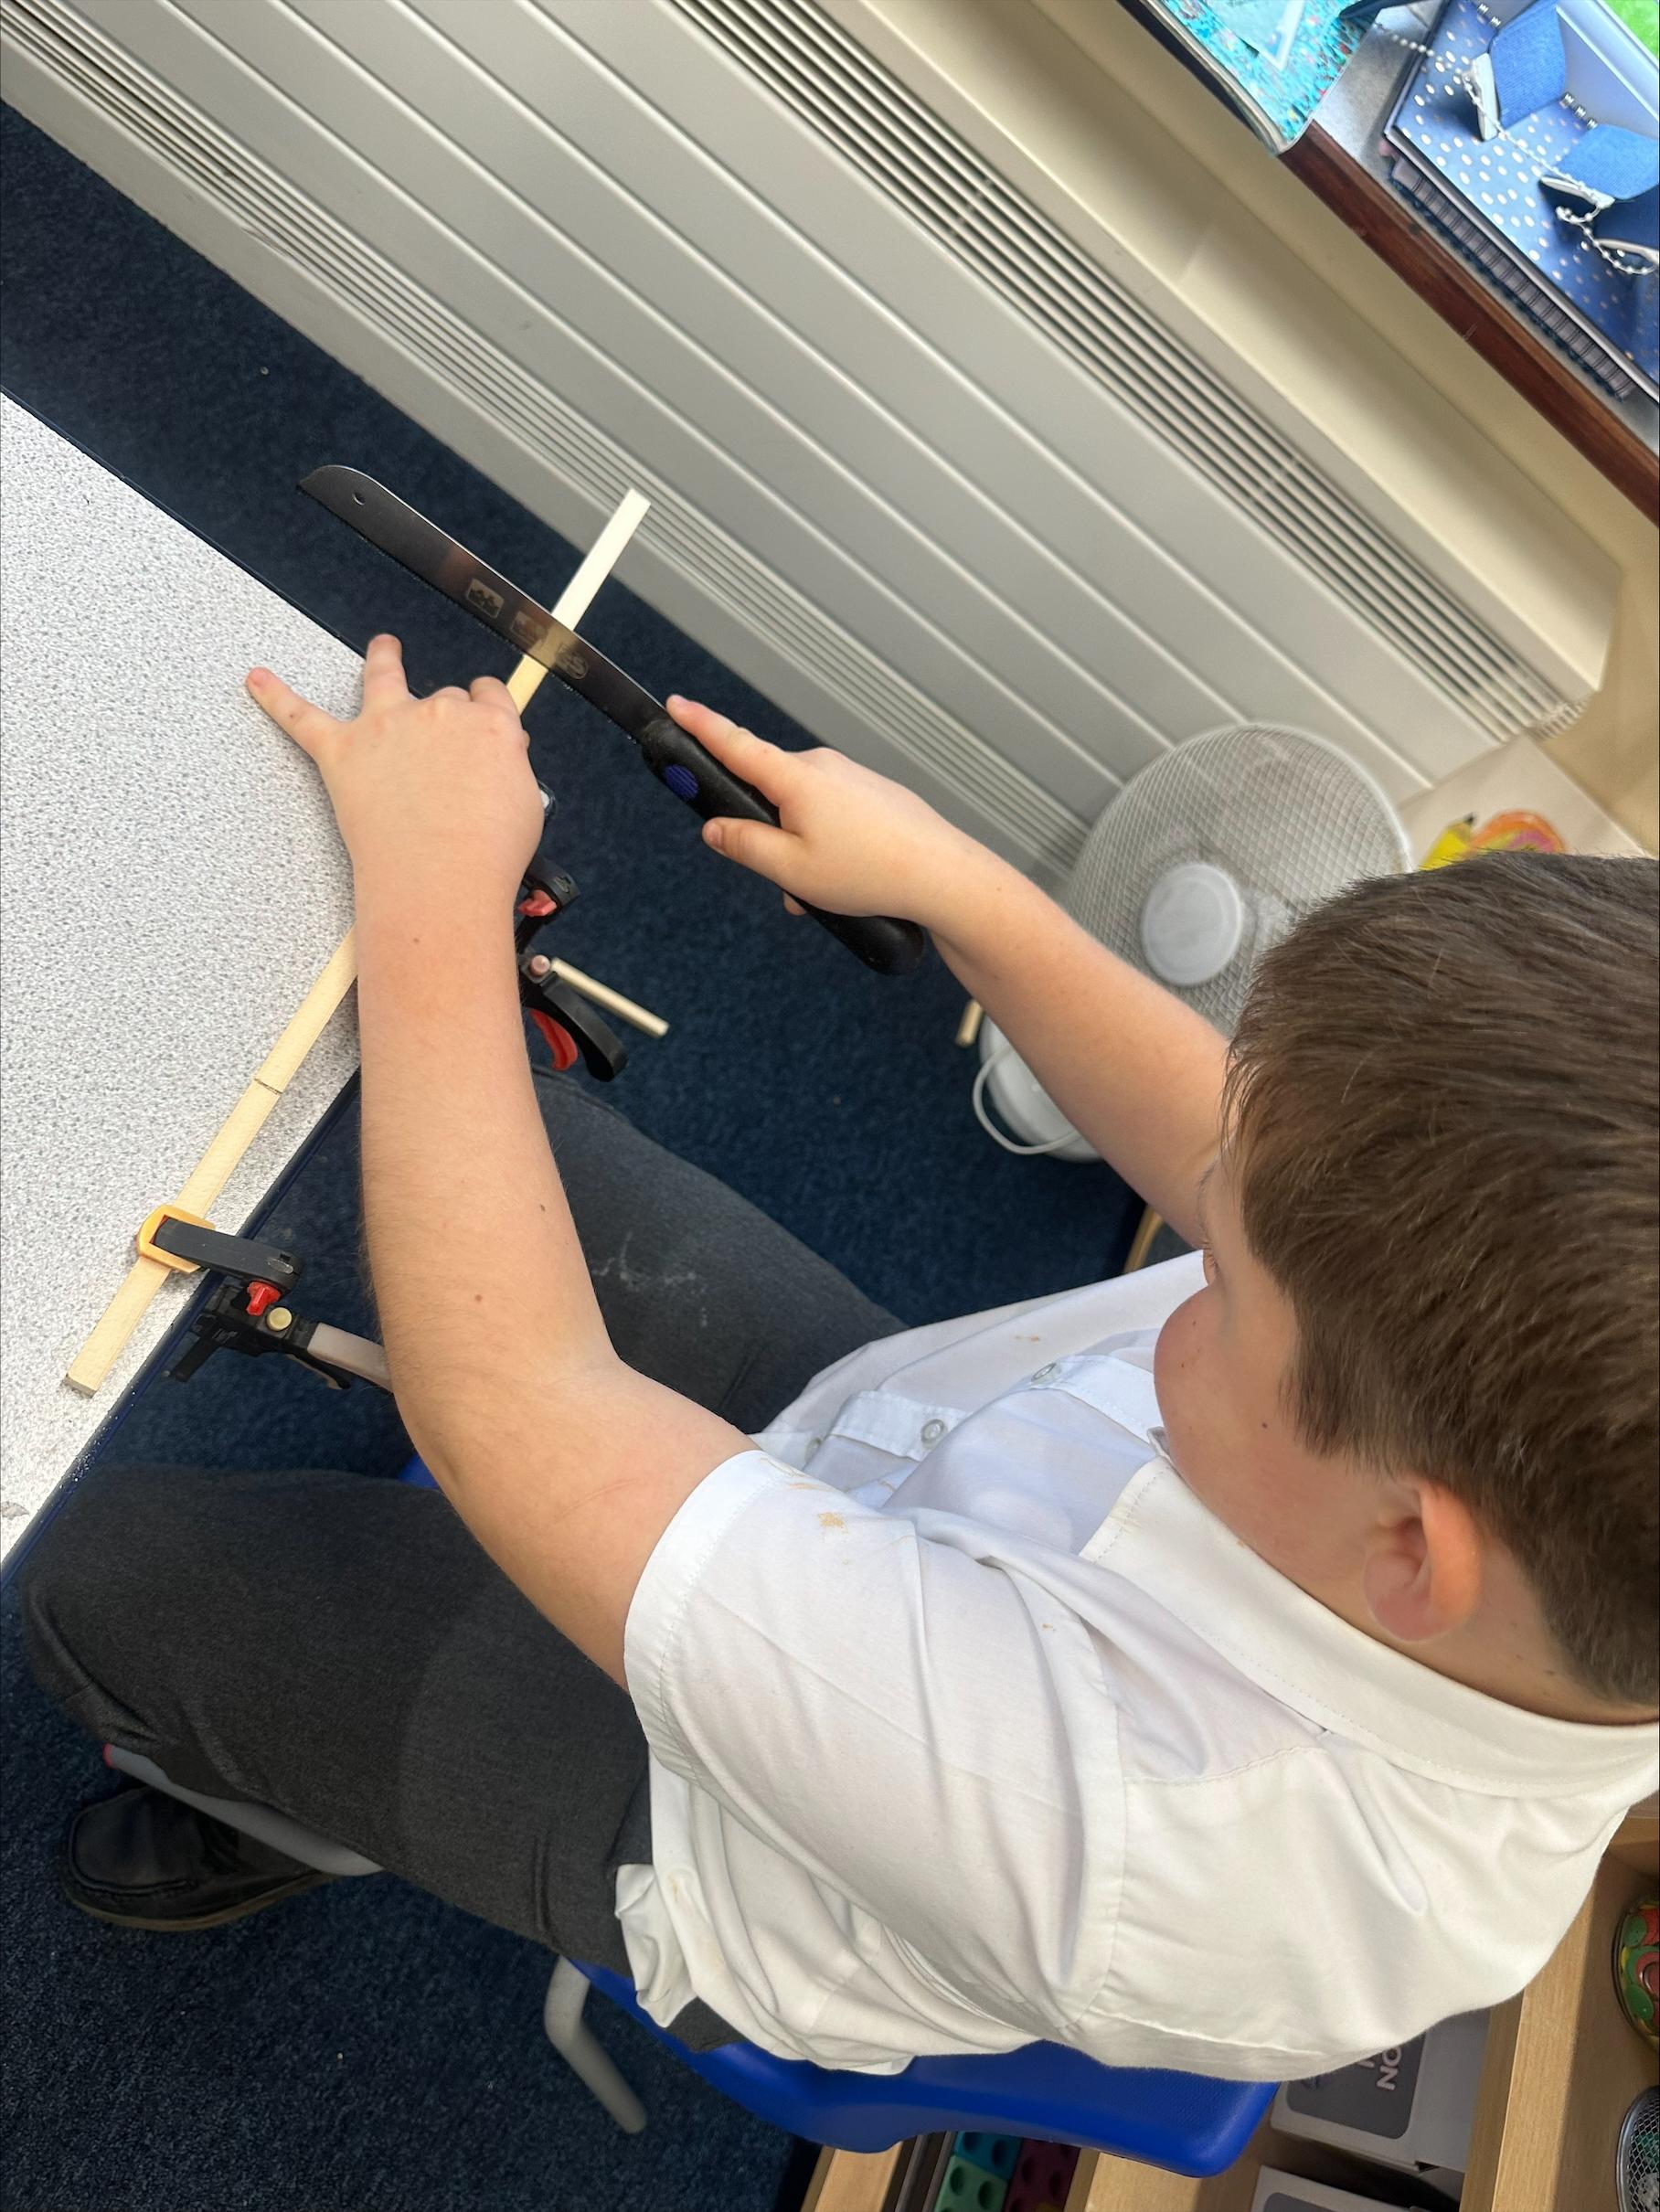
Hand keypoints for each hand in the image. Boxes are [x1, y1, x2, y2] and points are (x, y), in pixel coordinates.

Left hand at [247, 635, 542, 900]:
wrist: (441, 878)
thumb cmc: (486, 854)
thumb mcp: (526, 805)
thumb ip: (509, 769)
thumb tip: (497, 762)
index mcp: (489, 725)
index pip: (488, 698)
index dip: (484, 709)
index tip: (481, 716)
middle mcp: (439, 713)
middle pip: (442, 698)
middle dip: (443, 716)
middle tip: (442, 753)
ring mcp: (386, 727)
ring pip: (383, 676)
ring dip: (382, 659)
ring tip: (382, 649)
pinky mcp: (342, 752)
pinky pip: (301, 718)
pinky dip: (276, 698)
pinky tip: (259, 681)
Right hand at [668, 697, 975, 927]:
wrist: (942, 875)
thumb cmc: (871, 871)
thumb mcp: (791, 869)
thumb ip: (745, 845)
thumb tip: (716, 829)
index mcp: (796, 778)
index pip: (735, 744)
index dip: (700, 725)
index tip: (676, 705)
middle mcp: (824, 767)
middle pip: (770, 791)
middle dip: (765, 833)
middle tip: (781, 878)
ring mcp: (852, 778)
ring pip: (804, 810)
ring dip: (801, 849)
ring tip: (823, 891)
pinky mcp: (874, 794)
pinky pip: (834, 816)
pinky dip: (829, 846)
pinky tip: (846, 879)